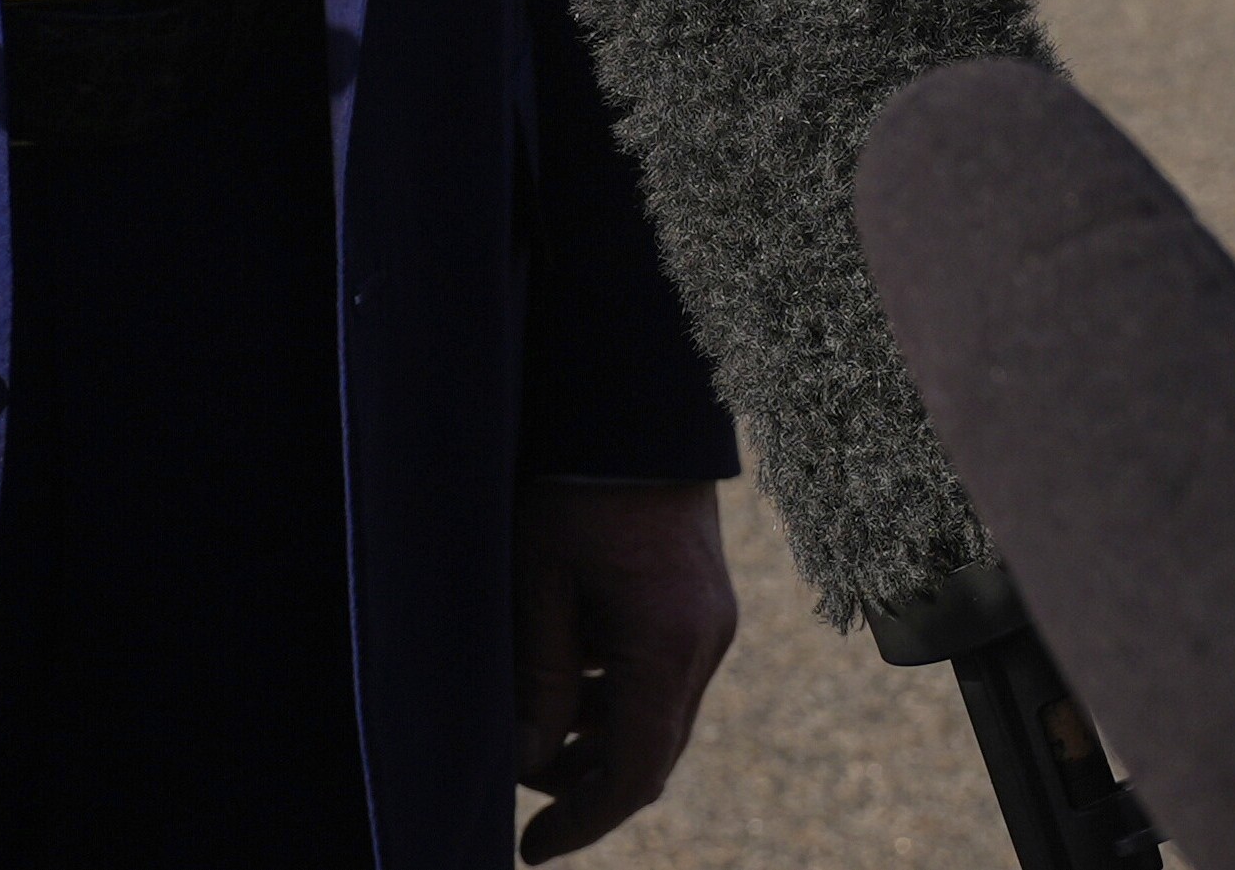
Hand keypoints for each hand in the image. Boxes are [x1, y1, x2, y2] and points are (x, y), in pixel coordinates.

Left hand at [511, 477, 734, 860]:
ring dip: (600, 743)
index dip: (583, 820)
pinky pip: (665, 677)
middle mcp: (705, 642)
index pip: (634, 773)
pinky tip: (569, 688)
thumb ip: (539, 679)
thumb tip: (527, 763)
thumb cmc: (575, 487)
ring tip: (533, 740)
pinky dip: (619, 700)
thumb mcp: (538, 583)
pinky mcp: (704, 603)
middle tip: (523, 801)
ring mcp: (711, 621)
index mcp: (667, 643)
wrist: (635, 408)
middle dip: (586, 787)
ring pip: (659, 717)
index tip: (531, 849)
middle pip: (652, 752)